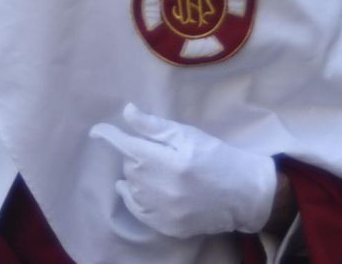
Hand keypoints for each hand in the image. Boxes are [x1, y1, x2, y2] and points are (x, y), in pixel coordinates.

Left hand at [89, 103, 275, 238]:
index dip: (109, 136)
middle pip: (130, 166)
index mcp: (168, 162)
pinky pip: (137, 211)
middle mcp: (162, 189)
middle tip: (156, 150)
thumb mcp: (190, 135)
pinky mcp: (167, 227)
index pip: (127, 146)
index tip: (97, 131)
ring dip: (136, 175)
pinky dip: (134, 197)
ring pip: (131, 188)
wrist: (244, 194)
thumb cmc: (218, 157)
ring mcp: (163, 212)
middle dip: (135, 154)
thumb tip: (127, 113)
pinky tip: (139, 189)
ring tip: (156, 169)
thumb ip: (156, 127)